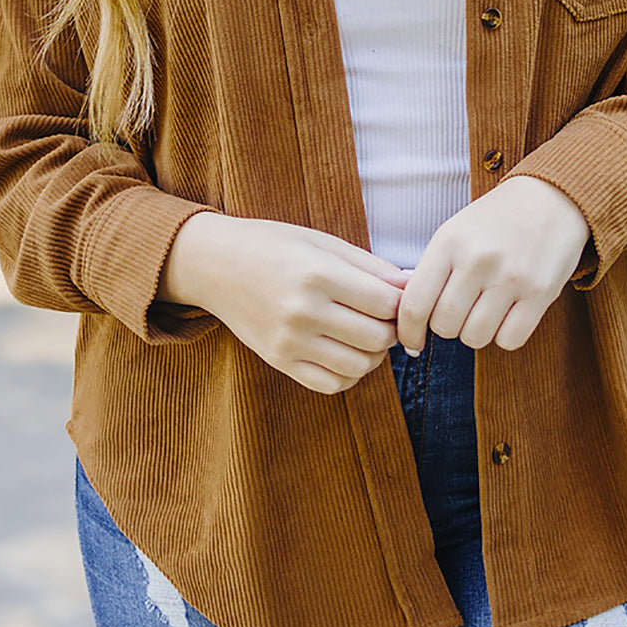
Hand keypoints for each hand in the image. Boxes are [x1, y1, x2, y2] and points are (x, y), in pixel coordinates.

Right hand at [158, 212, 408, 393]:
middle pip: (378, 338)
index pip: (387, 304)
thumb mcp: (322, 242)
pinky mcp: (278, 360)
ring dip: (373, 355)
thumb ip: (370, 266)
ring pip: (359, 366)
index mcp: (318, 274)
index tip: (397, 298)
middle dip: (391, 330)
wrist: (213, 264)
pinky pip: (330, 384)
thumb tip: (413, 286)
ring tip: (365, 335)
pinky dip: (348, 374)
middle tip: (384, 318)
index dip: (402, 303)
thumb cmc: (272, 246)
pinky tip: (345, 353)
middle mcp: (303, 311)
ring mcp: (289, 340)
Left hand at [395, 177, 589, 353]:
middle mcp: (478, 259)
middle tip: (460, 311)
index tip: (411, 342)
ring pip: (475, 337)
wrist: (552, 197)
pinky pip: (510, 340)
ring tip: (485, 310)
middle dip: (448, 327)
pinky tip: (508, 315)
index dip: (408, 332)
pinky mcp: (541, 292)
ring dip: (476, 332)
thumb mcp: (454, 232)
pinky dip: (505, 336)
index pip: (415, 304)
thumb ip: (432, 272)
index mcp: (449, 242)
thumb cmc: (496, 220)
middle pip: (445, 326)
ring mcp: (511, 277)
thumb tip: (411, 321)